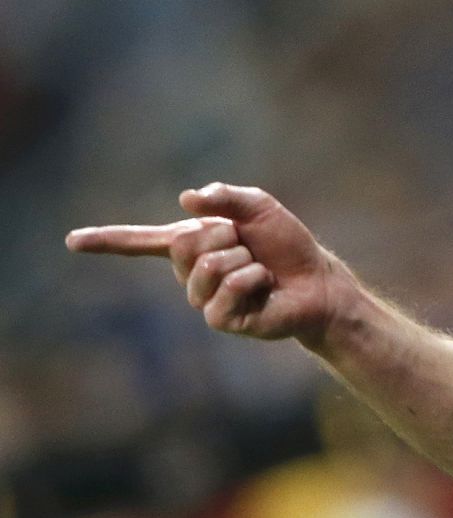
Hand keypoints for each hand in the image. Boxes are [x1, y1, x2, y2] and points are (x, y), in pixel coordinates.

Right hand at [66, 183, 342, 342]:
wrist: (315, 279)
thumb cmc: (285, 244)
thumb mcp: (258, 207)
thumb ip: (224, 196)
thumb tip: (186, 200)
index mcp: (191, 245)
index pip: (141, 242)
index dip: (106, 241)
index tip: (72, 240)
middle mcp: (190, 274)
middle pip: (184, 244)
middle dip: (225, 235)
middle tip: (249, 245)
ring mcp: (202, 300)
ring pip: (209, 266)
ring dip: (243, 258)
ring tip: (258, 267)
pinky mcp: (221, 320)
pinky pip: (228, 289)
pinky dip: (253, 278)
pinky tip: (264, 285)